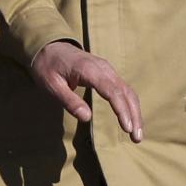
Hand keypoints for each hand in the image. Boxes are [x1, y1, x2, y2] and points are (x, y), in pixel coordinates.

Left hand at [29, 39, 143, 140]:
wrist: (50, 46)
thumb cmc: (48, 67)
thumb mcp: (51, 85)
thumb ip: (69, 101)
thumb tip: (87, 118)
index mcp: (89, 70)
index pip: (112, 91)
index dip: (121, 110)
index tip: (127, 128)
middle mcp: (103, 68)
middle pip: (125, 93)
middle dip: (134, 115)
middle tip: (137, 138)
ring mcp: (107, 70)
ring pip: (128, 91)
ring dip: (135, 112)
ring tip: (137, 135)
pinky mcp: (108, 74)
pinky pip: (123, 90)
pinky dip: (130, 105)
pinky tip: (131, 120)